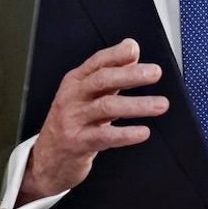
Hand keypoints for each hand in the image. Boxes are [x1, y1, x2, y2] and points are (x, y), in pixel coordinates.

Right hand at [17, 38, 167, 204]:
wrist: (47, 158)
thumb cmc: (71, 122)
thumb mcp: (86, 95)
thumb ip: (110, 74)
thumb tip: (131, 50)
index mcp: (76, 82)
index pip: (97, 62)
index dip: (116, 55)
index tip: (134, 49)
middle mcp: (73, 97)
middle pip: (102, 80)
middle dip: (130, 75)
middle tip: (154, 73)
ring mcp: (73, 120)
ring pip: (106, 107)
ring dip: (136, 105)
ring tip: (160, 104)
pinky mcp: (78, 143)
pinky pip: (104, 137)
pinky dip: (125, 134)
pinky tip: (142, 132)